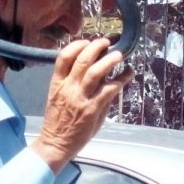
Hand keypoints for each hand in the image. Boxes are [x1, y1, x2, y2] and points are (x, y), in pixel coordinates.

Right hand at [33, 38, 132, 172]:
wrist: (55, 143)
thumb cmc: (59, 120)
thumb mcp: (60, 97)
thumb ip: (75, 82)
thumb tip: (98, 68)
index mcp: (57, 83)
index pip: (63, 57)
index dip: (77, 45)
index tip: (87, 41)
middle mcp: (68, 88)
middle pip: (82, 59)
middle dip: (97, 46)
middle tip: (107, 42)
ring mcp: (80, 98)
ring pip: (96, 72)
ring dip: (110, 59)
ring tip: (119, 54)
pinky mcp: (92, 110)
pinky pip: (109, 90)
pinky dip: (122, 79)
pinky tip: (128, 73)